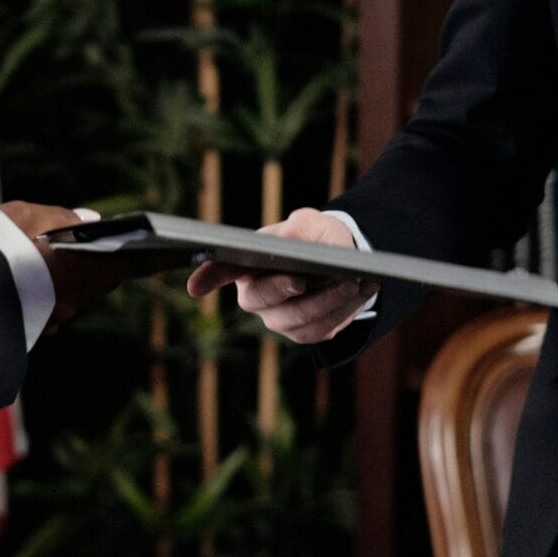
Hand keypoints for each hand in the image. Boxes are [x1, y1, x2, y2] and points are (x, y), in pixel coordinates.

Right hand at [0, 200, 154, 329]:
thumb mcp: (27, 216)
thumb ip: (62, 217)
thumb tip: (90, 220)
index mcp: (91, 267)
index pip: (139, 260)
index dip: (162, 255)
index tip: (184, 251)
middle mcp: (80, 297)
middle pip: (105, 275)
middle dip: (109, 259)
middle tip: (122, 244)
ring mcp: (59, 315)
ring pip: (77, 290)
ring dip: (77, 273)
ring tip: (70, 251)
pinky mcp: (38, 326)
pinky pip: (53, 303)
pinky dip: (51, 287)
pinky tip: (35, 273)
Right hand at [185, 208, 376, 344]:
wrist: (342, 261)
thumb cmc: (315, 239)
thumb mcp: (311, 223)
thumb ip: (300, 228)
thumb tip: (290, 242)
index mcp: (248, 265)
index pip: (221, 270)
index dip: (207, 278)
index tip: (195, 287)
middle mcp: (256, 297)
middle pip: (260, 299)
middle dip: (282, 289)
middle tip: (302, 279)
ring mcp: (278, 319)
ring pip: (297, 318)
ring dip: (327, 300)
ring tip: (353, 282)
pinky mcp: (304, 333)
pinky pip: (322, 328)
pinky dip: (344, 309)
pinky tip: (362, 290)